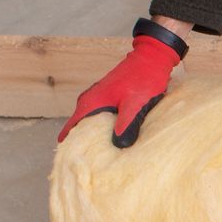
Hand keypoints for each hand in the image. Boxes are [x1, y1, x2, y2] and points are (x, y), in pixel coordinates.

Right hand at [57, 18, 189, 147]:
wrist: (151, 58)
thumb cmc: (143, 79)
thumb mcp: (135, 105)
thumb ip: (126, 125)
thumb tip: (118, 145)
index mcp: (91, 103)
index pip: (72, 127)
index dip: (69, 144)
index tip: (70, 159)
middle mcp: (89, 100)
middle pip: (78, 127)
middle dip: (81, 143)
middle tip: (87, 163)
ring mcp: (97, 97)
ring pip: (88, 122)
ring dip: (92, 136)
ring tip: (97, 156)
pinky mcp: (106, 97)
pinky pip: (97, 116)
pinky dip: (100, 127)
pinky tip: (110, 139)